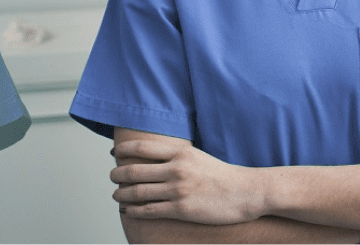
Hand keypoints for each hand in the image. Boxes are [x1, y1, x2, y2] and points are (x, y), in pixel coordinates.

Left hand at [111, 140, 261, 224]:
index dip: (124, 150)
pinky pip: (148, 210)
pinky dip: (133, 211)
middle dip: (117, 175)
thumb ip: (176, 157)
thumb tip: (152, 158)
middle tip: (112, 177)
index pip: (142, 147)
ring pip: (137, 192)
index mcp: (181, 153)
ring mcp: (178, 190)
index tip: (115, 153)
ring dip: (121, 195)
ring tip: (116, 195)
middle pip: (134, 171)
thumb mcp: (198, 157)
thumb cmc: (223, 175)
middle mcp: (177, 169)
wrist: (246, 192)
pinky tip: (128, 211)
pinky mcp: (181, 209)